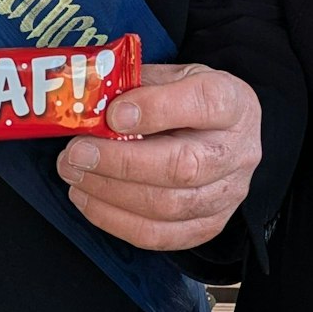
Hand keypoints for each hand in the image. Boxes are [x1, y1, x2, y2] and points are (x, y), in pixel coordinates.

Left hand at [55, 63, 261, 250]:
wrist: (226, 135)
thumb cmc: (194, 101)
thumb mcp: (175, 76)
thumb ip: (140, 86)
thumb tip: (95, 104)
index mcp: (232, 102)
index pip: (204, 104)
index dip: (156, 110)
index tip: (114, 113)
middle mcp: (236, 152)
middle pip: (184, 166)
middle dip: (121, 162)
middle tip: (77, 153)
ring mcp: (227, 194)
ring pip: (168, 206)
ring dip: (110, 194)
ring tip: (75, 175)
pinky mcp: (209, 225)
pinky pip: (160, 235)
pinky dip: (117, 221)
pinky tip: (90, 200)